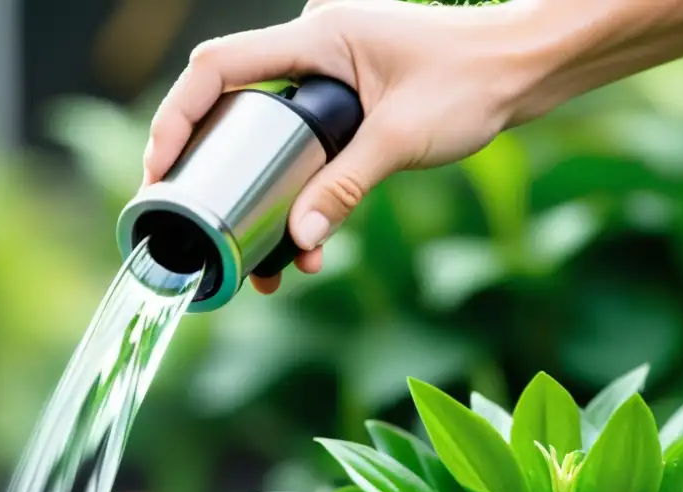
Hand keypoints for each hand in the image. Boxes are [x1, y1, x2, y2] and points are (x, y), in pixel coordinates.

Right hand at [141, 0, 532, 293]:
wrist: (521, 71)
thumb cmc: (470, 81)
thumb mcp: (400, 138)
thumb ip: (346, 187)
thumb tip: (301, 240)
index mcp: (315, 39)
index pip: (219, 68)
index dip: (178, 116)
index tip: (161, 169)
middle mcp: (312, 56)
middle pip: (232, 110)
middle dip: (211, 172)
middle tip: (196, 223)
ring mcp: (328, 85)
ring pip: (268, 143)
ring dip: (259, 200)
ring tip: (263, 261)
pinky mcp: (347, 113)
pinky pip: (304, 156)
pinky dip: (301, 199)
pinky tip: (310, 246)